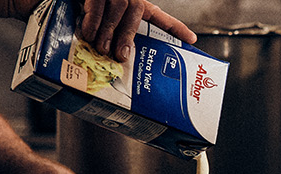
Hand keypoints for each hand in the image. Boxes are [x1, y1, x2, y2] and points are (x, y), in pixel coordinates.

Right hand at [75, 0, 197, 61]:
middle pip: (134, 13)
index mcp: (138, 5)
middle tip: (120, 57)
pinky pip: (96, 8)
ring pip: (115, 11)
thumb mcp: (112, 20)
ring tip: (102, 49)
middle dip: (127, 37)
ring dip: (108, 33)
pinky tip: (89, 35)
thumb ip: (119, 35)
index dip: (177, 28)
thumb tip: (118, 60)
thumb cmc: (96, 9)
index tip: (191, 40)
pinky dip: (92, 23)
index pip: (161, 17)